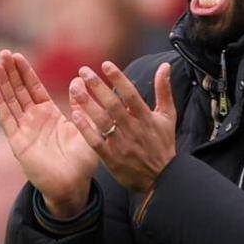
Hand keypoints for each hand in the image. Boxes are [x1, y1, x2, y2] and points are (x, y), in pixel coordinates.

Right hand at [0, 50, 98, 218]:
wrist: (73, 185)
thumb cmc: (82, 161)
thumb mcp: (87, 126)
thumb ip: (82, 104)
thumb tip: (78, 80)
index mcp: (49, 115)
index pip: (34, 88)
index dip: (25, 72)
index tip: (18, 55)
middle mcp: (33, 121)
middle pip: (19, 91)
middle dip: (11, 72)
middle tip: (3, 52)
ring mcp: (24, 131)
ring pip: (11, 101)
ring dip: (3, 83)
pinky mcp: (18, 142)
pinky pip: (7, 120)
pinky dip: (0, 103)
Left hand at [68, 61, 176, 192]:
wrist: (161, 178)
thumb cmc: (163, 144)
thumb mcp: (168, 116)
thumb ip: (163, 90)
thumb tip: (165, 66)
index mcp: (146, 118)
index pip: (131, 94)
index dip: (118, 79)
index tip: (105, 64)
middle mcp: (133, 129)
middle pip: (113, 105)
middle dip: (97, 86)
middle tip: (84, 71)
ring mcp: (121, 144)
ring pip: (102, 121)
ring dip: (88, 103)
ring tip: (75, 88)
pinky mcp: (111, 158)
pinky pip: (95, 141)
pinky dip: (85, 128)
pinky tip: (75, 114)